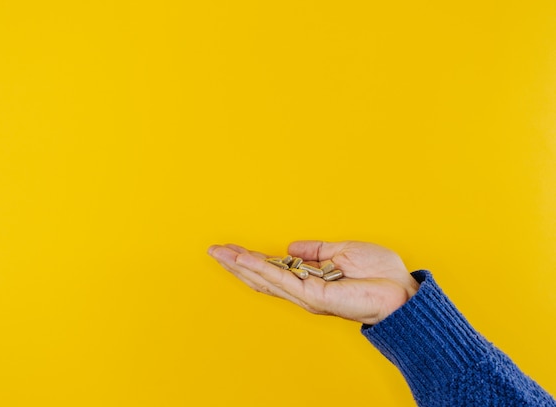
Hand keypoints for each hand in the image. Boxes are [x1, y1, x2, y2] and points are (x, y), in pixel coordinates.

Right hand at [207, 240, 420, 324]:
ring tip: (219, 253)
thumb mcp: (343, 251)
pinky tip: (242, 259)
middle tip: (214, 251)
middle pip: (262, 277)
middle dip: (237, 264)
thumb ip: (316, 250)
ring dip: (240, 265)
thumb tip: (292, 248)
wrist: (402, 292)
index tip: (232, 249)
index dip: (252, 259)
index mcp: (311, 279)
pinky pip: (281, 279)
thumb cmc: (380, 275)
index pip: (274, 269)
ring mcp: (307, 295)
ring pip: (265, 278)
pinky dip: (259, 268)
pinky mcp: (313, 297)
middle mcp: (304, 290)